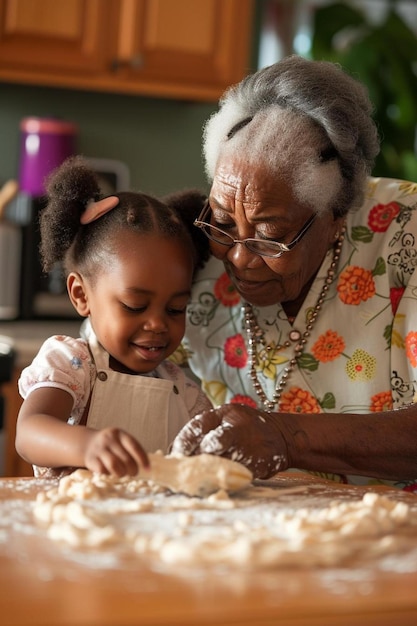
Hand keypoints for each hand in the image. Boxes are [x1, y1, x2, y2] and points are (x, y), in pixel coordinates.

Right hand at [84, 427, 148, 476]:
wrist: (88, 443)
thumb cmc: (111, 445)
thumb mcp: (121, 441)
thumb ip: (132, 450)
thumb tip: (147, 467)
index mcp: (119, 434)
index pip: (134, 446)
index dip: (142, 459)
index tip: (148, 469)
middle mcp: (109, 439)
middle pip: (125, 458)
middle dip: (132, 469)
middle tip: (134, 473)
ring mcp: (98, 449)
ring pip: (113, 465)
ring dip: (121, 473)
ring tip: (123, 474)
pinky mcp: (90, 459)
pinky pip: (102, 470)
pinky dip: (109, 474)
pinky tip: (110, 473)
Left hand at [171, 404, 288, 478]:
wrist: (281, 435)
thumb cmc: (246, 427)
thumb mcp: (226, 419)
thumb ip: (204, 430)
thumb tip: (174, 451)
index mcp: (226, 413)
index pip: (199, 426)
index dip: (184, 442)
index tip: (175, 455)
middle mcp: (238, 428)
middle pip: (211, 445)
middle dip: (195, 459)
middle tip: (185, 469)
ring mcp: (250, 447)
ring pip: (222, 463)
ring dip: (207, 472)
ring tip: (196, 479)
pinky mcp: (259, 465)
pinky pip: (236, 475)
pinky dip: (223, 480)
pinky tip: (215, 482)